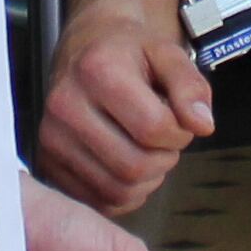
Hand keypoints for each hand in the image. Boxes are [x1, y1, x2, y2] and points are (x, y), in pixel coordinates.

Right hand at [38, 0, 209, 213]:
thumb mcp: (168, 54)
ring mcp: (52, 138)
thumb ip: (191, 86)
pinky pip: (99, 201)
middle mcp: (65, 106)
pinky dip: (125, 193)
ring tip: (146, 149)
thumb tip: (202, 125)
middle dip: (164, 158)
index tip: (178, 119)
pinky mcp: (48, 162)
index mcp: (96, 71)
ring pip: (117, 190)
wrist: (87, 48)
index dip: (180, 132)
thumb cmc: (130, 53)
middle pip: (133, 165)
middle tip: (164, 137)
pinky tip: (127, 164)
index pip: (153, 128)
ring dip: (146, 178)